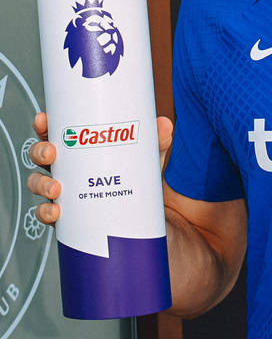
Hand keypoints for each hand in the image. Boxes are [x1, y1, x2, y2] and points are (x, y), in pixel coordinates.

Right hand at [26, 112, 173, 225]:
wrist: (151, 219)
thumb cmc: (141, 181)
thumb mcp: (149, 158)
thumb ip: (156, 141)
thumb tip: (164, 124)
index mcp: (81, 149)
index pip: (56, 132)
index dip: (44, 124)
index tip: (44, 119)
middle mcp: (69, 169)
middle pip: (42, 156)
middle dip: (40, 151)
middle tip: (52, 153)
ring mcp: (67, 192)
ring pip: (39, 184)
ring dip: (41, 183)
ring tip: (56, 187)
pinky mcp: (71, 217)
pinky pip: (48, 213)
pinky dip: (46, 212)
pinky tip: (55, 211)